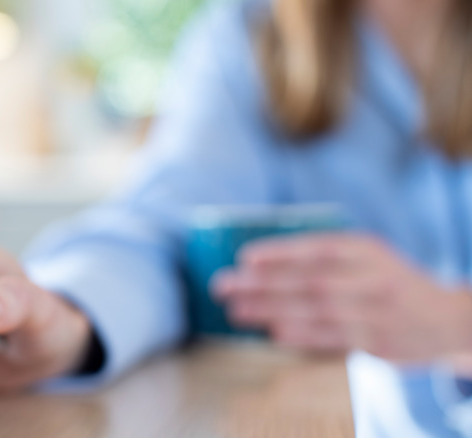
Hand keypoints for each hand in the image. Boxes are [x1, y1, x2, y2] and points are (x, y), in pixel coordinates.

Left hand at [213, 233, 471, 361]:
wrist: (447, 319)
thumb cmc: (388, 282)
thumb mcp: (366, 256)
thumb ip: (325, 256)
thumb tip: (261, 262)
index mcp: (365, 249)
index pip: (315, 248)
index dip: (279, 253)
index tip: (244, 257)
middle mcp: (370, 277)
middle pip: (307, 280)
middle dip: (260, 283)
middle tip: (223, 285)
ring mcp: (375, 311)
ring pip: (314, 310)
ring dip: (270, 310)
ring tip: (236, 310)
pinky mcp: (378, 342)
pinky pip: (332, 338)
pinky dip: (302, 335)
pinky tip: (273, 332)